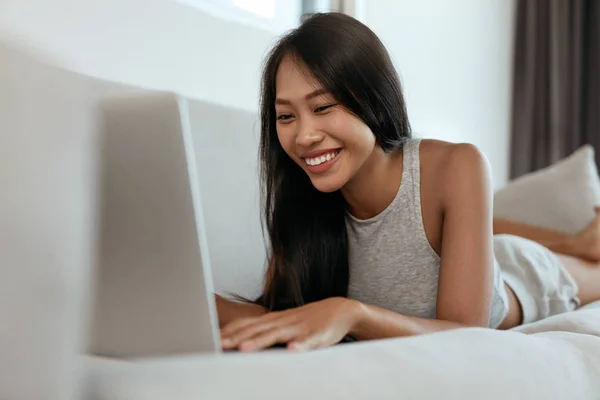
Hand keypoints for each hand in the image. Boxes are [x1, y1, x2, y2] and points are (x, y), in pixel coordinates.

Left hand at [220, 297, 361, 351]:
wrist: (340, 310)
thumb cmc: (308, 320)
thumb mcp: (285, 323)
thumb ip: (265, 330)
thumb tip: (242, 339)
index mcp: (274, 320)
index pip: (247, 324)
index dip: (230, 331)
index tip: (212, 339)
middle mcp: (283, 322)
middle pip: (256, 330)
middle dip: (237, 338)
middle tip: (219, 345)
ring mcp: (299, 328)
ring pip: (276, 335)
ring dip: (259, 342)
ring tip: (244, 349)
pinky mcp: (316, 336)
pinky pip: (306, 342)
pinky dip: (298, 346)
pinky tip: (291, 351)